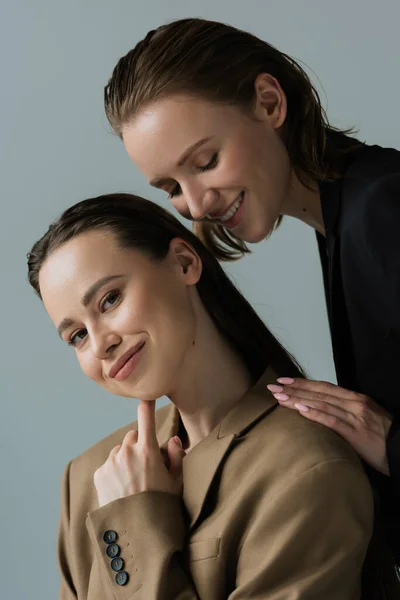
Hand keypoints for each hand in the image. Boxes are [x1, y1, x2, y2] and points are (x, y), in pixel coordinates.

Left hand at [94, 400, 185, 507]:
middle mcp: (127, 451)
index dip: (147, 404)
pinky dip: (114, 471)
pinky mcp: (100, 474)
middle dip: (139, 444)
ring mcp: (111, 462)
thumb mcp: (176, 482)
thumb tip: (171, 440)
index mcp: (147, 449)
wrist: (136, 531)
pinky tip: (122, 488)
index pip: (145, 417)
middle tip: (146, 465)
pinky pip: (108, 464)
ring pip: (120, 450)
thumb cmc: (161, 506)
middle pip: (133, 436)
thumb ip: (175, 456)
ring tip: (133, 481)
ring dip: (125, 458)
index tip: (146, 396)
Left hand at [267, 378, 392, 475]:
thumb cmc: (384, 436)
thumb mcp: (366, 417)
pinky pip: (331, 421)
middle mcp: (354, 404)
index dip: (303, 383)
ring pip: (321, 404)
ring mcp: (355, 417)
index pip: (324, 387)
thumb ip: (347, 412)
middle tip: (273, 386)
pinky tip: (300, 410)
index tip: (285, 380)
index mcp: (356, 398)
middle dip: (294, 389)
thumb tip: (324, 409)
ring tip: (279, 398)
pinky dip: (315, 414)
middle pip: (319, 393)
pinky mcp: (356, 433)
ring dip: (298, 399)